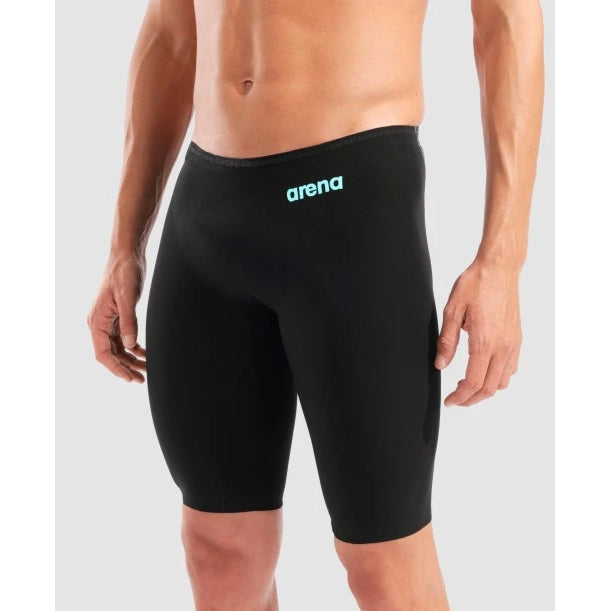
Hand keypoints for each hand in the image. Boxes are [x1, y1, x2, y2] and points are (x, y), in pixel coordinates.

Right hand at [87, 252, 146, 382]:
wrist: (127, 255)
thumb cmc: (125, 273)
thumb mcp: (128, 297)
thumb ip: (129, 322)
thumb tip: (130, 346)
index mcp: (97, 321)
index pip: (103, 353)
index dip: (116, 368)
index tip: (130, 378)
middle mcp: (100, 323)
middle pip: (111, 354)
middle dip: (125, 368)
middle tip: (142, 379)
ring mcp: (108, 320)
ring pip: (118, 348)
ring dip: (131, 359)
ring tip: (147, 370)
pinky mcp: (118, 316)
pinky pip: (123, 338)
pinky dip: (133, 347)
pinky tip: (145, 353)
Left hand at [435, 260, 521, 405]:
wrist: (500, 268)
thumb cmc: (475, 284)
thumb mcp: (452, 310)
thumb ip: (447, 341)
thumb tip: (441, 365)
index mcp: (484, 341)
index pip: (473, 382)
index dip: (460, 396)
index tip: (449, 401)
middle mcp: (503, 346)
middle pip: (489, 388)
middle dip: (471, 399)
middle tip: (456, 399)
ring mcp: (513, 343)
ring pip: (503, 381)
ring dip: (485, 390)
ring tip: (467, 386)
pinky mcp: (517, 338)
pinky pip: (511, 368)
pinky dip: (498, 377)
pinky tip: (484, 370)